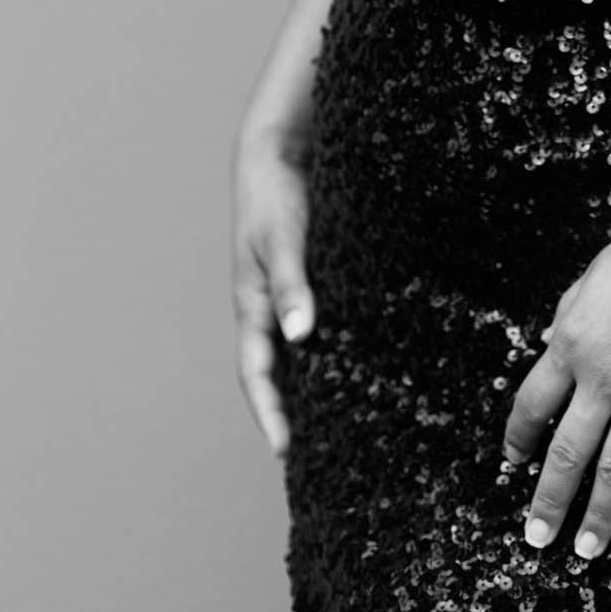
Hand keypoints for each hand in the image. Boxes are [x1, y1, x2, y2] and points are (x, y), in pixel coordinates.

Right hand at [230, 129, 315, 458]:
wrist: (278, 153)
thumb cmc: (275, 194)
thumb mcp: (282, 237)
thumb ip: (291, 283)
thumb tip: (300, 334)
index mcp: (252, 305)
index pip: (255, 373)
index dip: (268, 413)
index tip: (284, 451)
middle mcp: (268, 309)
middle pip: (276, 374)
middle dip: (290, 414)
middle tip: (316, 457)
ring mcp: (288, 297)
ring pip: (297, 355)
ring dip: (311, 388)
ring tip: (342, 426)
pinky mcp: (311, 281)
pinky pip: (318, 327)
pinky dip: (330, 353)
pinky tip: (358, 366)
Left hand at [501, 201, 610, 560]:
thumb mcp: (587, 284)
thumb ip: (567, 324)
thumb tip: (551, 353)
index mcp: (570, 343)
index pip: (531, 406)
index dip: (518, 440)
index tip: (513, 464)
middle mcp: (602, 377)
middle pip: (567, 454)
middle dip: (550, 502)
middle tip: (537, 539)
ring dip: (600, 513)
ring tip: (587, 548)